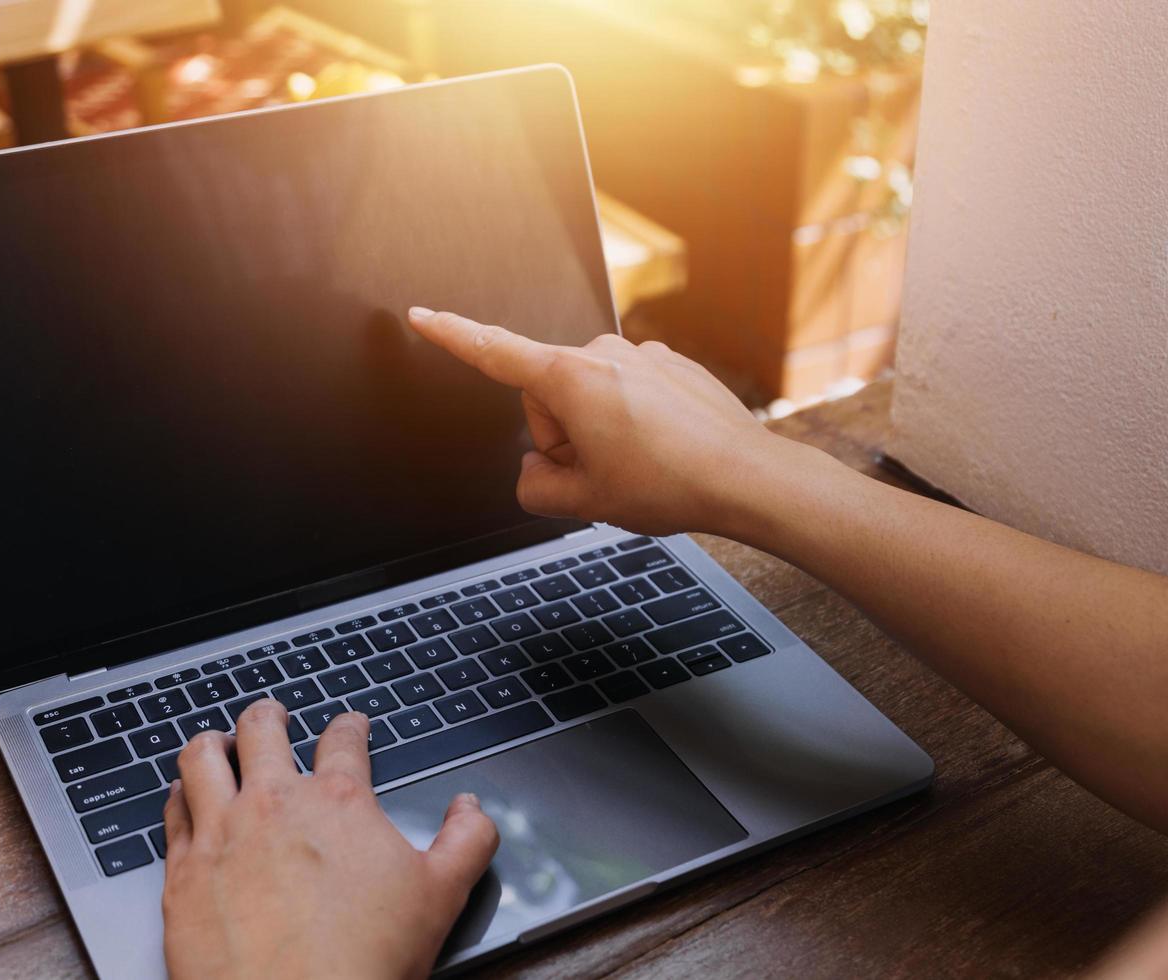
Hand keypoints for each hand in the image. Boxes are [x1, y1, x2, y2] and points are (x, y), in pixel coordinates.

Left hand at [160, 700, 497, 979]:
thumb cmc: (364, 960)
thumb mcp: (443, 895)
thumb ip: (467, 840)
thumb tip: (471, 809)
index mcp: (338, 801)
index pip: (342, 740)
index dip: (350, 725)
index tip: (351, 725)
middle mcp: (274, 803)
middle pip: (261, 730)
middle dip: (270, 716)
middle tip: (274, 716)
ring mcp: (222, 833)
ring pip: (202, 758)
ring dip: (212, 744)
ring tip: (217, 743)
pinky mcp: (182, 871)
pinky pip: (172, 813)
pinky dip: (178, 796)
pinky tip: (184, 799)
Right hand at [407, 307, 801, 536]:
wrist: (746, 477)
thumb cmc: (670, 485)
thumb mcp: (584, 501)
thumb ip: (536, 486)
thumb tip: (537, 471)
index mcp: (570, 378)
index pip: (494, 351)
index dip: (452, 335)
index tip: (421, 315)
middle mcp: (603, 353)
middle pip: (547, 398)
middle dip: (561, 437)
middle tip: (600, 474)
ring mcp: (640, 356)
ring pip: (589, 398)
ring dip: (598, 432)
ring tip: (640, 466)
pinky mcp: (670, 365)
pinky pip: (627, 394)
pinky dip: (633, 423)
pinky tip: (663, 451)